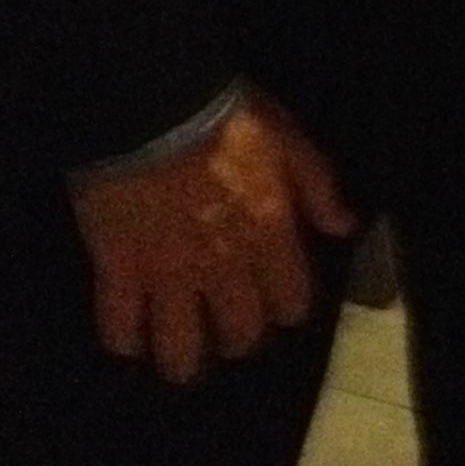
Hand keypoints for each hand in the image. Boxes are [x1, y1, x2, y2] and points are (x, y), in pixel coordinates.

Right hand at [70, 95, 355, 382]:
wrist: (155, 106)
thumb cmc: (227, 117)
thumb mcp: (288, 141)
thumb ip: (318, 189)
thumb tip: (345, 228)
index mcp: (269, 236)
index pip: (290, 303)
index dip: (285, 308)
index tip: (277, 304)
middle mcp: (223, 268)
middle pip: (238, 334)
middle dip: (237, 337)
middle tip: (226, 329)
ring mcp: (169, 275)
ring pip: (179, 348)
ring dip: (182, 359)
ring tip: (179, 357)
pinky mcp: (119, 271)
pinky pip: (119, 326)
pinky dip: (124, 340)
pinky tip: (128, 339)